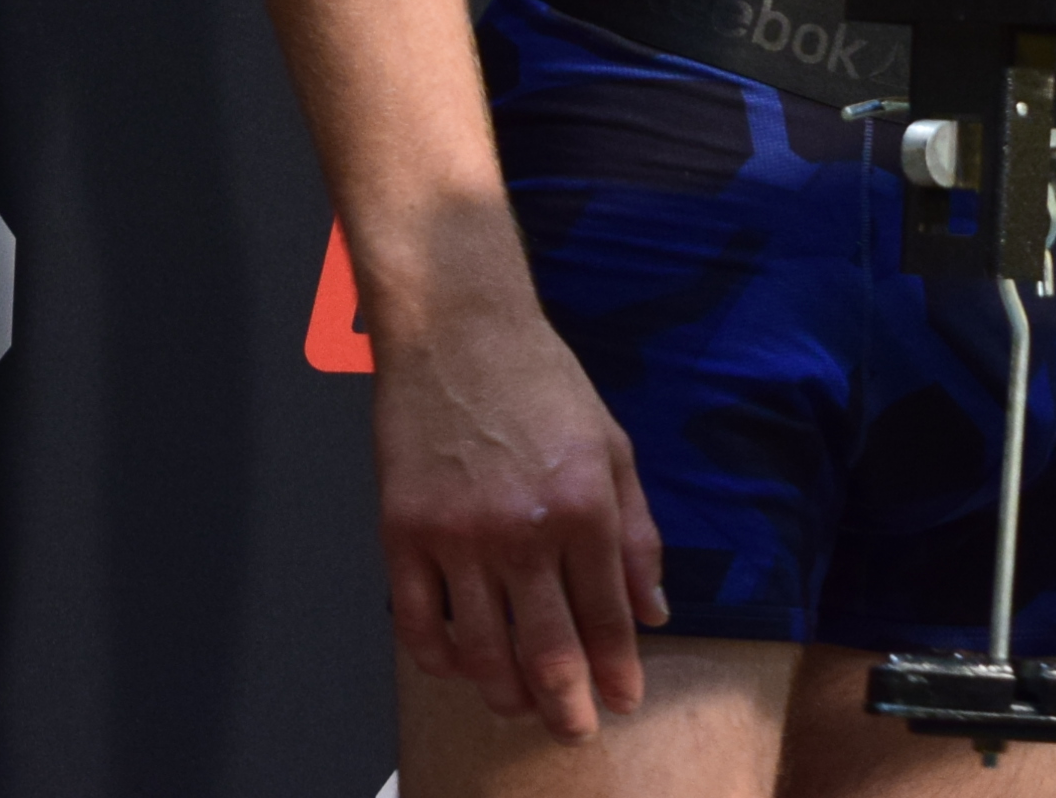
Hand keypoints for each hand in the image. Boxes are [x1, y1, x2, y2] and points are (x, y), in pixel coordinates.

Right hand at [372, 299, 668, 738]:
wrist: (458, 328)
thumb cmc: (540, 380)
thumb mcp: (613, 447)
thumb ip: (637, 534)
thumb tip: (654, 610)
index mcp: (584, 506)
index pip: (607, 619)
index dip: (618, 673)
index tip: (623, 702)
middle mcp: (523, 530)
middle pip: (548, 652)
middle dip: (568, 706)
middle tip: (575, 728)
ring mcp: (456, 536)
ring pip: (481, 652)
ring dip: (506, 694)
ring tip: (520, 705)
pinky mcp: (402, 532)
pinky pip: (417, 625)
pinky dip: (438, 660)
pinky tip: (458, 664)